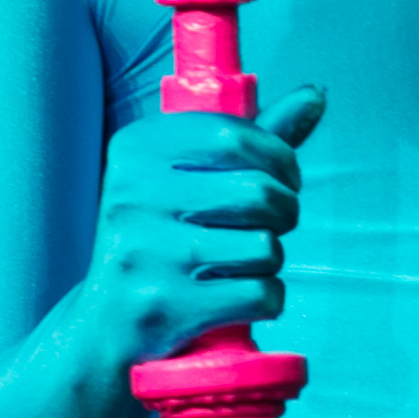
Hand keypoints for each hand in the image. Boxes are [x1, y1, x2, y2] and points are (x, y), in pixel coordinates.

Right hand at [83, 85, 326, 362]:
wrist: (103, 323)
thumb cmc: (161, 238)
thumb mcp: (188, 177)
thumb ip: (252, 137)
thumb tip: (315, 94)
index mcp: (136, 150)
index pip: (235, 135)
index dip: (280, 158)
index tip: (283, 178)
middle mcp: (132, 196)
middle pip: (260, 192)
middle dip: (286, 212)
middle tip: (272, 224)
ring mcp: (145, 253)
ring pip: (265, 247)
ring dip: (271, 260)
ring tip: (244, 263)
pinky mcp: (163, 307)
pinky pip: (260, 295)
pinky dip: (267, 300)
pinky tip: (239, 296)